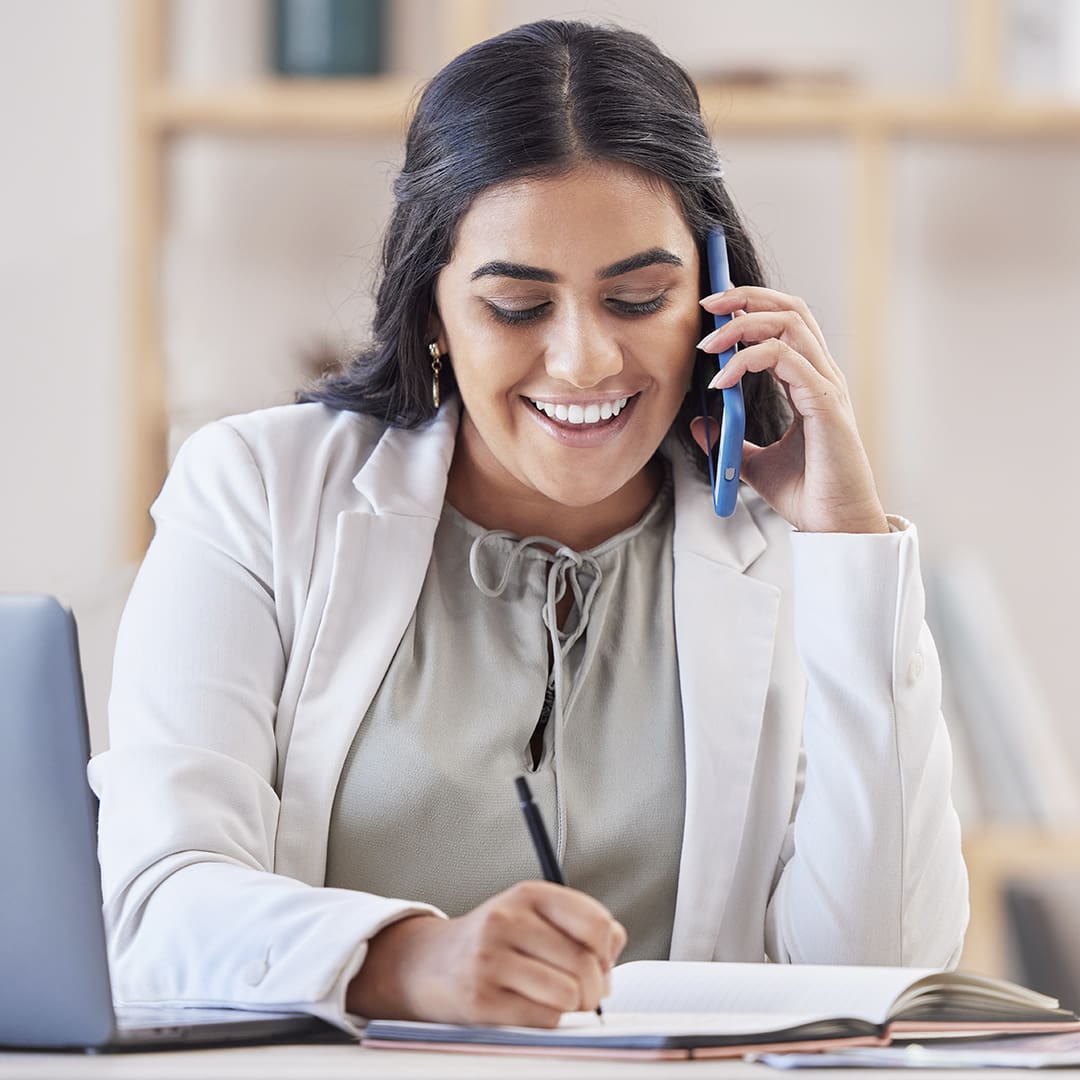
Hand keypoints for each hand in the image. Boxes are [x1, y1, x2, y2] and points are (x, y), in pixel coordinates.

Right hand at [346, 881, 626, 1026]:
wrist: (428, 962)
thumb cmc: (494, 940)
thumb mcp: (532, 914)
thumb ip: (579, 922)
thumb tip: (615, 943)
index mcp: (529, 894)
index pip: (596, 923)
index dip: (608, 952)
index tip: (601, 962)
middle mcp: (508, 919)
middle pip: (585, 965)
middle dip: (594, 989)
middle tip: (584, 993)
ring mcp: (491, 958)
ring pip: (568, 995)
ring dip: (572, 1008)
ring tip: (558, 1002)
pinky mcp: (480, 999)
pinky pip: (543, 1020)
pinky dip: (549, 1022)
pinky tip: (533, 1009)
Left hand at [692, 286, 888, 533]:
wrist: (832, 524)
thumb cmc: (807, 493)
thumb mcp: (753, 463)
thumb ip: (729, 440)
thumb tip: (700, 425)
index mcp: (810, 382)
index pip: (785, 323)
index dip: (751, 306)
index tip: (713, 310)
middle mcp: (822, 376)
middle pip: (791, 309)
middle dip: (746, 297)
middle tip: (706, 304)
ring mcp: (827, 386)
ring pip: (789, 324)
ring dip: (742, 325)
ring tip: (707, 344)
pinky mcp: (825, 403)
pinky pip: (785, 360)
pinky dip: (747, 361)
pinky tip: (721, 382)